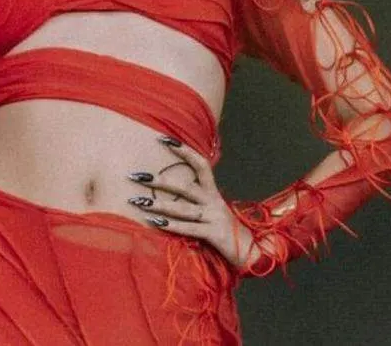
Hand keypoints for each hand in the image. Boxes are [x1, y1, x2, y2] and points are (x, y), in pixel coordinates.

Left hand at [127, 136, 251, 268]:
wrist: (254, 252)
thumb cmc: (226, 230)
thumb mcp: (212, 210)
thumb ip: (197, 199)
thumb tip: (175, 188)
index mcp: (213, 192)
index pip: (199, 164)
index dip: (184, 150)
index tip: (164, 139)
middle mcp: (213, 201)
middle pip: (184, 187)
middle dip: (159, 181)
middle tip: (136, 176)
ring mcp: (214, 217)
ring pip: (182, 208)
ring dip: (158, 205)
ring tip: (138, 202)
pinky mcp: (214, 234)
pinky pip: (189, 228)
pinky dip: (172, 226)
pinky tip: (155, 223)